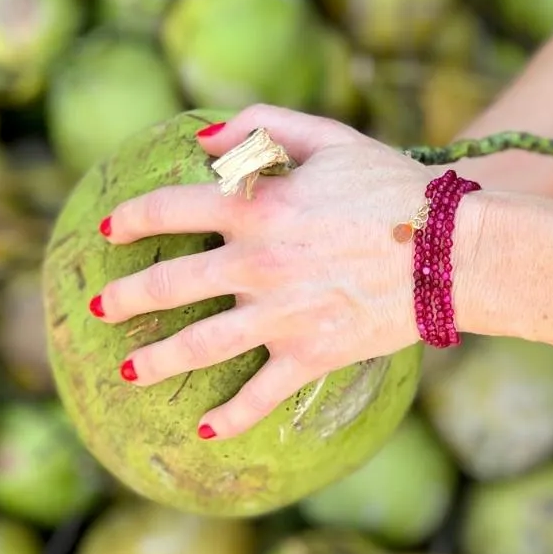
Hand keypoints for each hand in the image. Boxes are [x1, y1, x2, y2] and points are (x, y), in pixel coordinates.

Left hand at [91, 105, 444, 439]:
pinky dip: (231, 417)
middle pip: (168, 285)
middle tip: (100, 309)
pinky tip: (205, 429)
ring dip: (155, 361)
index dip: (131, 219)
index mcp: (256, 205)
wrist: (452, 250)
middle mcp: (256, 263)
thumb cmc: (394, 187)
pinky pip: (261, 394)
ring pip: (198, 346)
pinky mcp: (311, 354)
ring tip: (126, 372)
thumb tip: (202, 141)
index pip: (168, 210)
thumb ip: (263, 125)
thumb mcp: (331, 137)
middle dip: (125, 299)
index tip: (109, 232)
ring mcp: (280, 314)